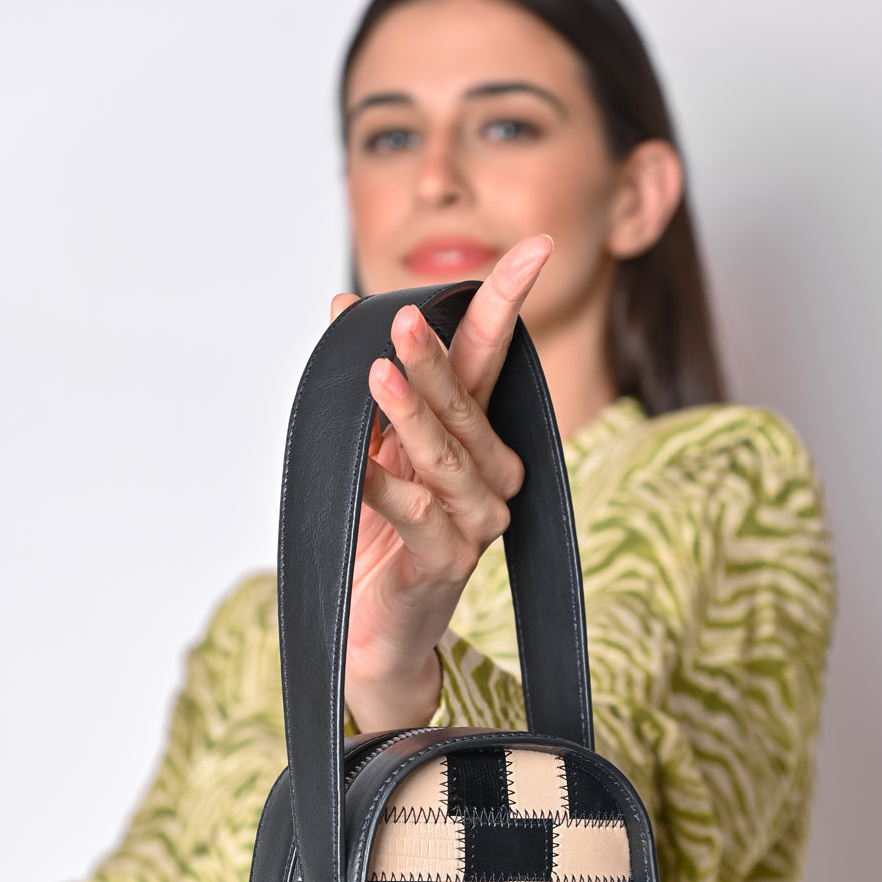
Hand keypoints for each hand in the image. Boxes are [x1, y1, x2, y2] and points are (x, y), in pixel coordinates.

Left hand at [333, 235, 553, 732]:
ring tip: (376, 376)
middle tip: (404, 317)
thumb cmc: (373, 535)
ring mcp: (475, 524)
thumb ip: (368, 387)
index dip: (507, 303)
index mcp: (473, 438)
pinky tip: (358, 470)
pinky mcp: (447, 565)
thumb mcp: (368, 448)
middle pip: (466, 406)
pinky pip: (418, 517)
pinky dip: (384, 490)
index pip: (491, 358)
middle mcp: (489, 476)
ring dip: (411, 416)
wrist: (369, 634)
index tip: (534, 247)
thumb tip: (347, 306)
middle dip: (435, 359)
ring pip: (446, 459)